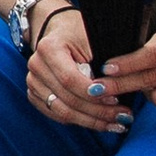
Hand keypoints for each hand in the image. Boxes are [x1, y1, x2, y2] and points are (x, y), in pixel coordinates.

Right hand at [24, 6, 126, 136]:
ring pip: (62, 112)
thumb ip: (102, 60)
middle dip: (97, 111)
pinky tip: (100, 123)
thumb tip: (117, 87)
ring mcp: (33, 82)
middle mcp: (36, 66)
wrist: (61, 31)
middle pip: (67, 99)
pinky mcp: (34, 95)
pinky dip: (80, 121)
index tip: (116, 99)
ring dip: (91, 121)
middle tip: (122, 116)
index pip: (70, 79)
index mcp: (49, 48)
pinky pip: (57, 115)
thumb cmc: (82, 33)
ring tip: (115, 124)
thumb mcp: (94, 38)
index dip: (93, 94)